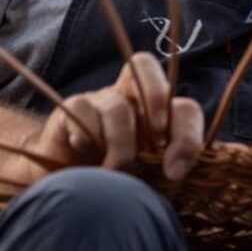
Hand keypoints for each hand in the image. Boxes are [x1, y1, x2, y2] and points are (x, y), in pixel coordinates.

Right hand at [17, 52, 203, 182]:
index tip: (174, 172)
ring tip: (112, 172)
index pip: (183, 109)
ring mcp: (98, 101)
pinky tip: (83, 153)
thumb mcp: (146, 182)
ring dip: (119, 144)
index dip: (187, 134)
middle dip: (156, 97)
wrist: (63, 185)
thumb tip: (181, 175)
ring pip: (117, 106)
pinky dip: (85, 134)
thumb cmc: (113, 185)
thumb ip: (166, 175)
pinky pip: (82, 109)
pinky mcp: (71, 110)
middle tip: (155, 139)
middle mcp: (128, 99)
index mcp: (156, 117)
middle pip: (145, 65)